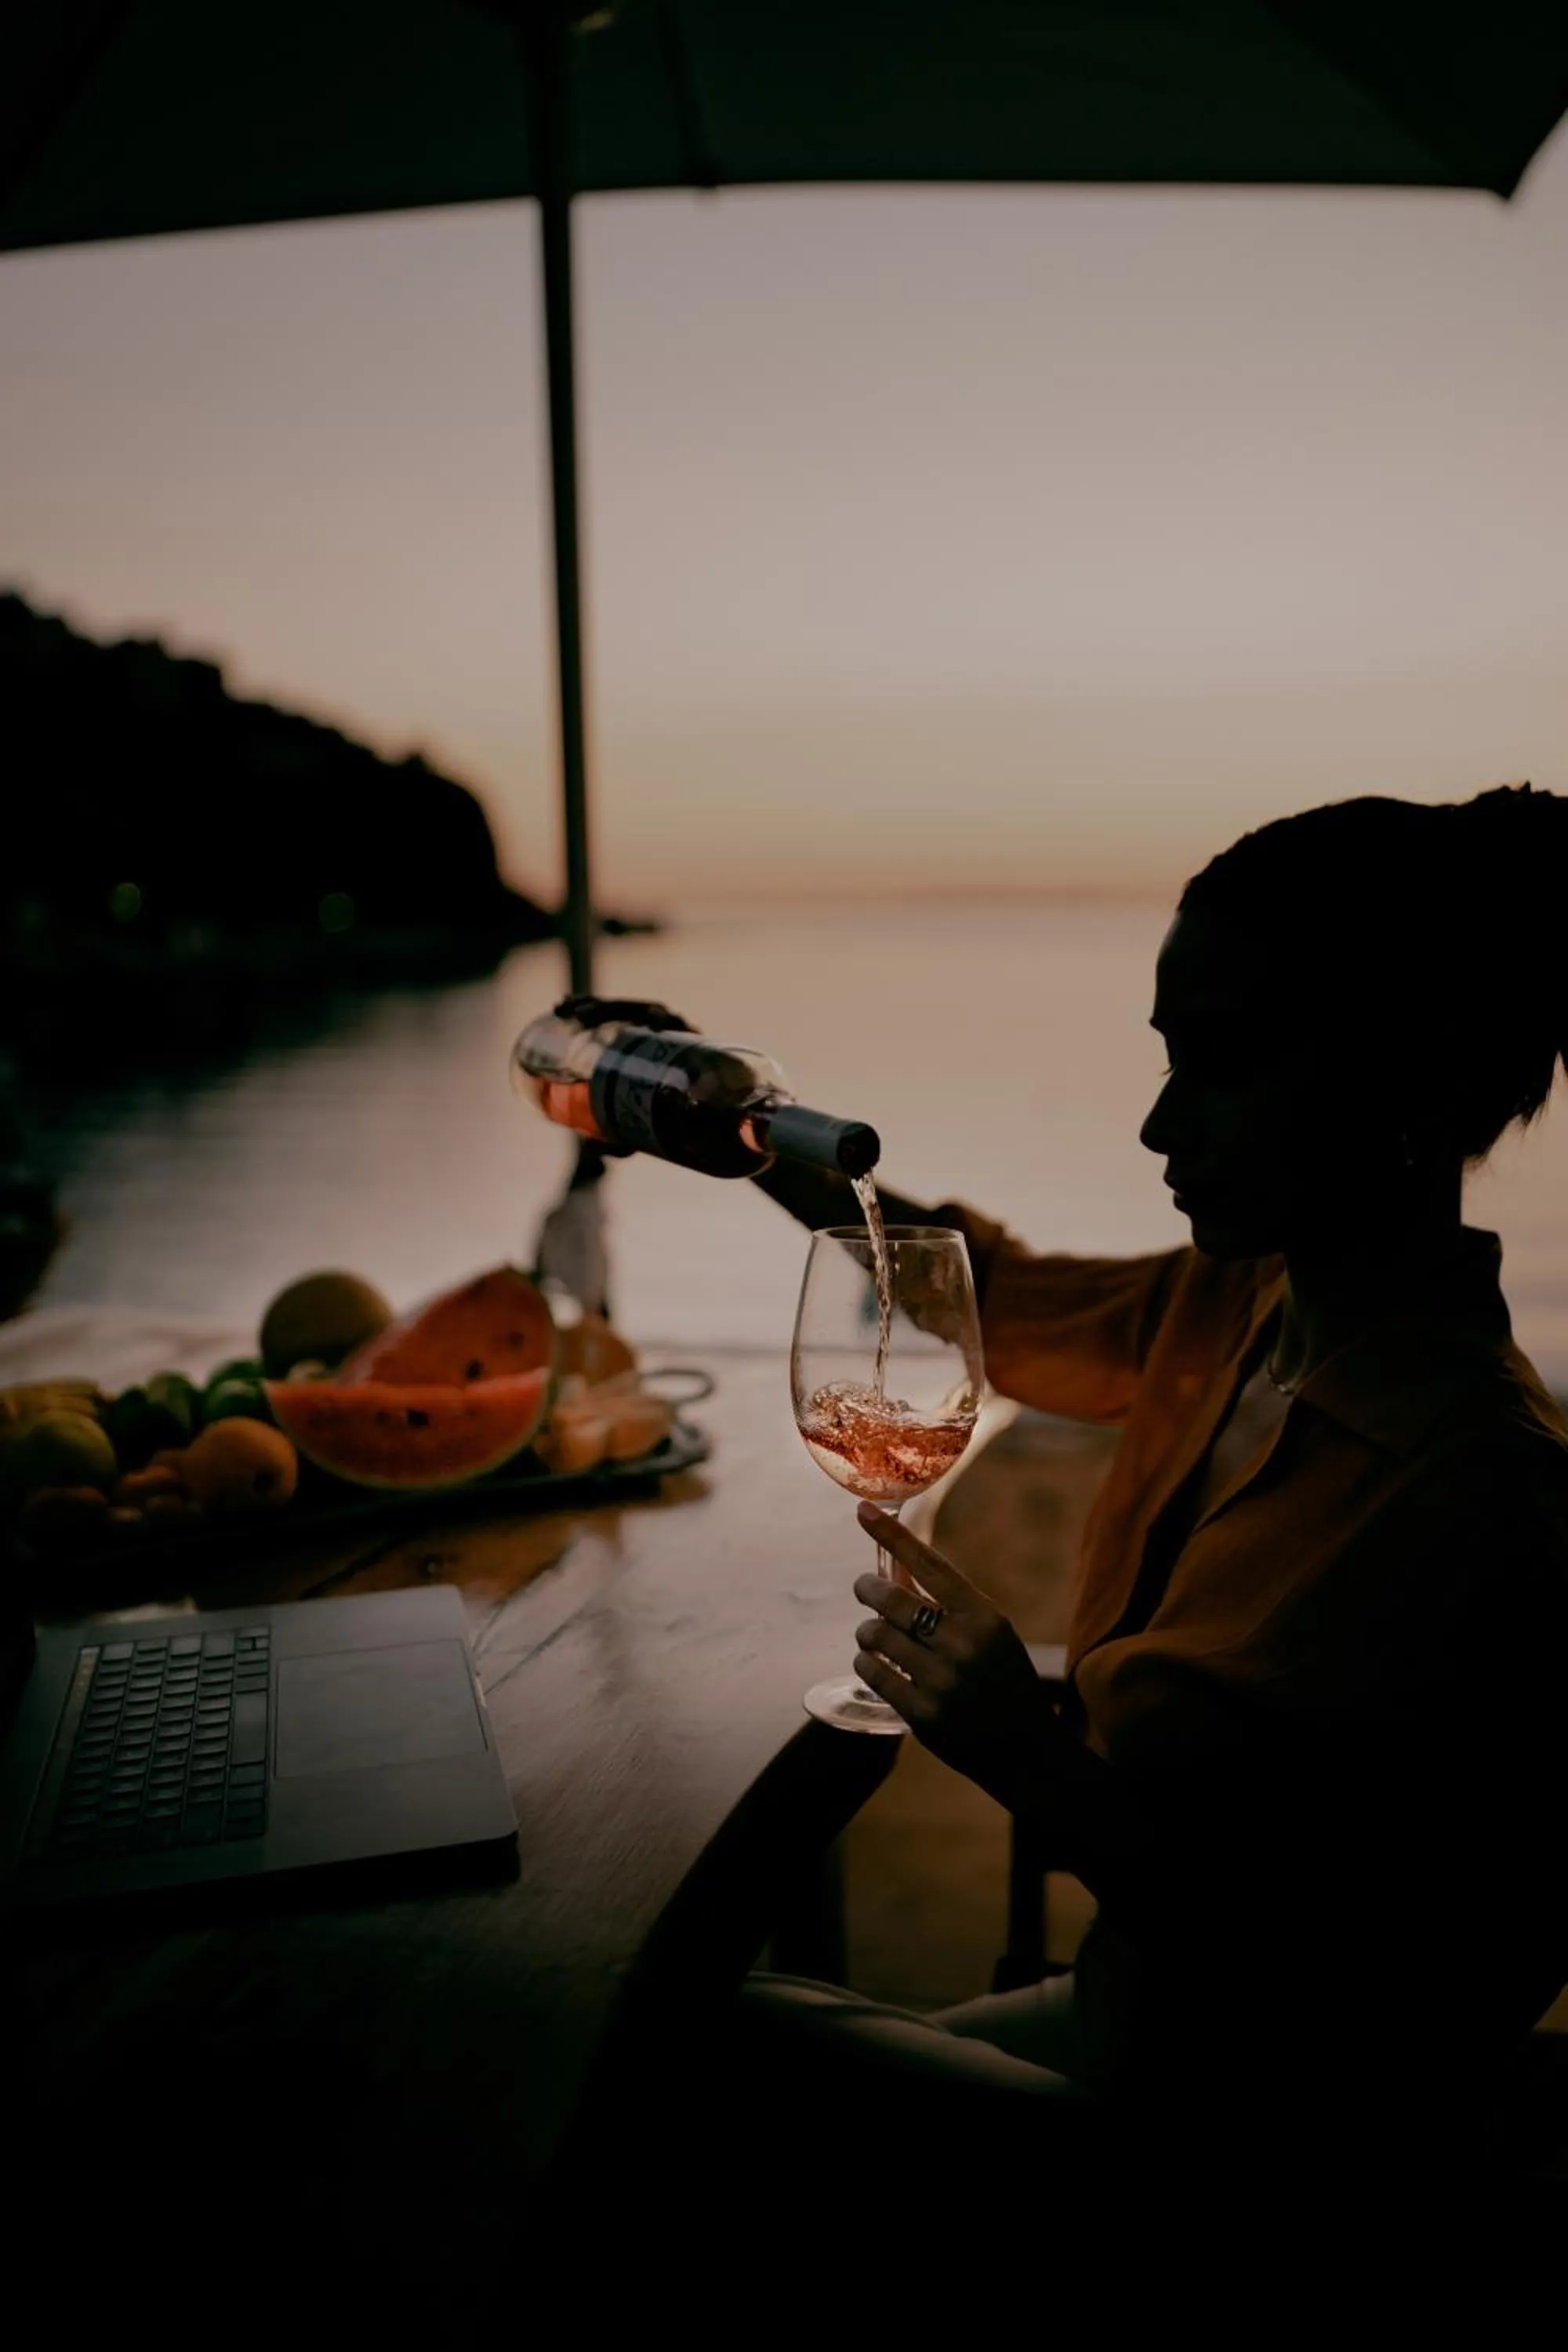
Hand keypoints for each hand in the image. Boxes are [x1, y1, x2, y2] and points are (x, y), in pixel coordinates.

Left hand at [852, 1503, 1058, 1813]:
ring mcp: (942, 1681)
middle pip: (890, 1599)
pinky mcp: (922, 1714)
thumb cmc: (1005, 1683)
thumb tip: (894, 1572)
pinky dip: (867, 1663)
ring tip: (874, 1637)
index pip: (929, 1564)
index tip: (862, 1511)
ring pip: (873, 1636)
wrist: (1027, 1750)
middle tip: (864, 1589)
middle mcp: (964, 1643)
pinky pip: (872, 1672)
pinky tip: (876, 1665)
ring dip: (866, 1633)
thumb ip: (948, 1606)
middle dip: (867, 1589)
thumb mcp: (991, 1635)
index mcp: (985, 1616)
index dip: (891, 1536)